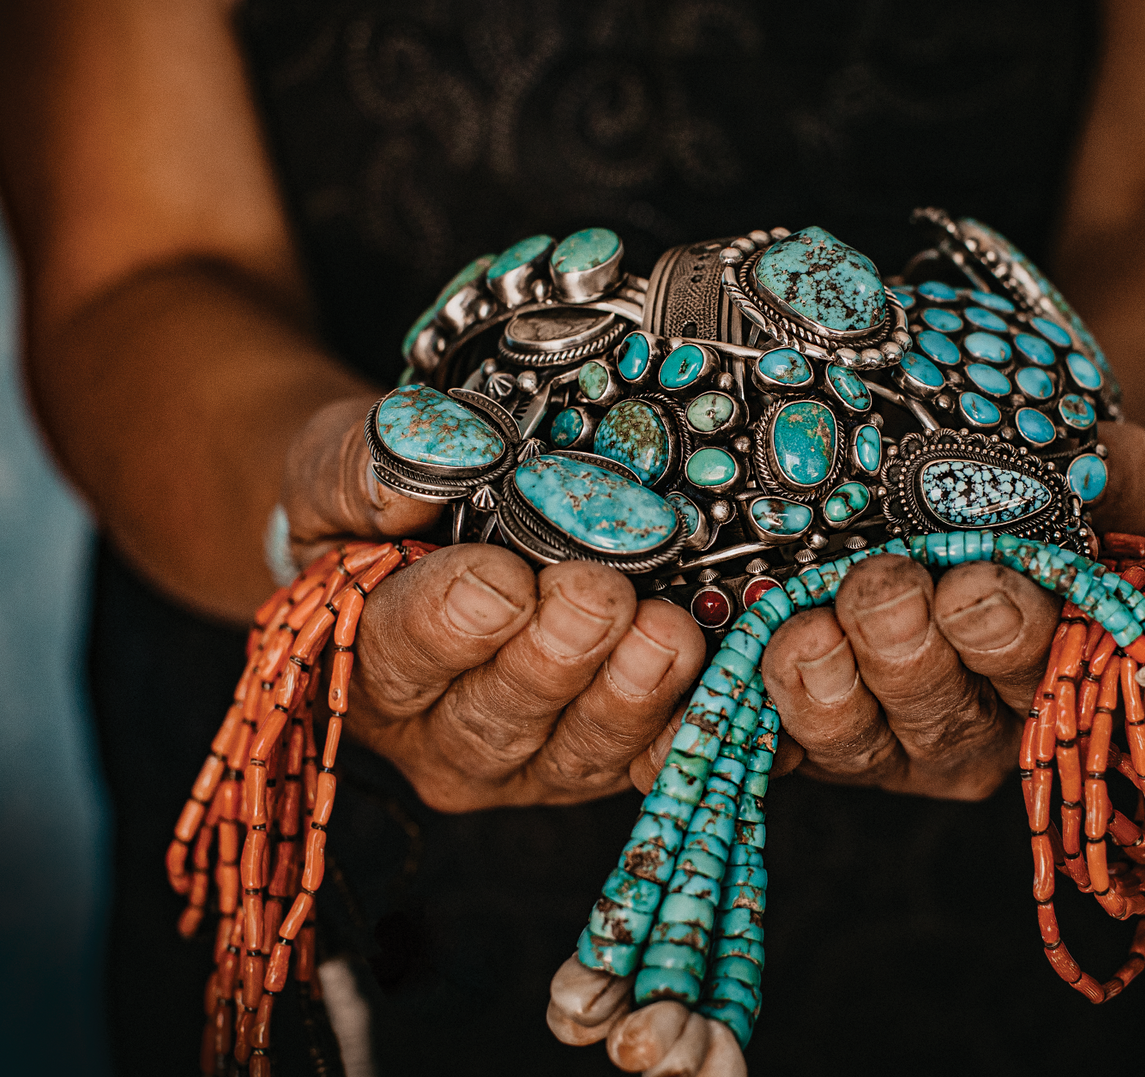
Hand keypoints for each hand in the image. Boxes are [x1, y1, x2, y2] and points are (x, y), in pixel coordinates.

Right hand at [279, 396, 706, 812]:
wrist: (437, 529)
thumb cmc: (387, 504)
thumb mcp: (346, 465)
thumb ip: (361, 469)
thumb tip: (427, 466)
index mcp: (365, 664)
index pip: (396, 652)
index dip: (450, 621)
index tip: (501, 577)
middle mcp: (439, 730)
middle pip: (496, 715)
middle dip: (555, 656)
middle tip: (598, 594)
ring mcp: (524, 757)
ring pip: (577, 747)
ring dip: (628, 693)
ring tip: (665, 632)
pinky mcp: (597, 760)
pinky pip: (646, 764)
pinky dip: (682, 729)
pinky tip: (712, 683)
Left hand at [630, 419, 1144, 801]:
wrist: (912, 483)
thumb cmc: (1006, 477)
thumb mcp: (1078, 458)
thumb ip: (1114, 469)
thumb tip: (1114, 467)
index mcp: (1037, 668)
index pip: (1039, 673)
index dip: (1008, 638)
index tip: (976, 586)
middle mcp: (954, 716)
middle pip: (937, 719)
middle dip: (908, 658)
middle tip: (881, 594)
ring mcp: (864, 728)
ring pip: (844, 737)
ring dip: (820, 687)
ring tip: (802, 630)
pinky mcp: (780, 727)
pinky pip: (747, 737)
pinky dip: (718, 708)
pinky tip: (697, 664)